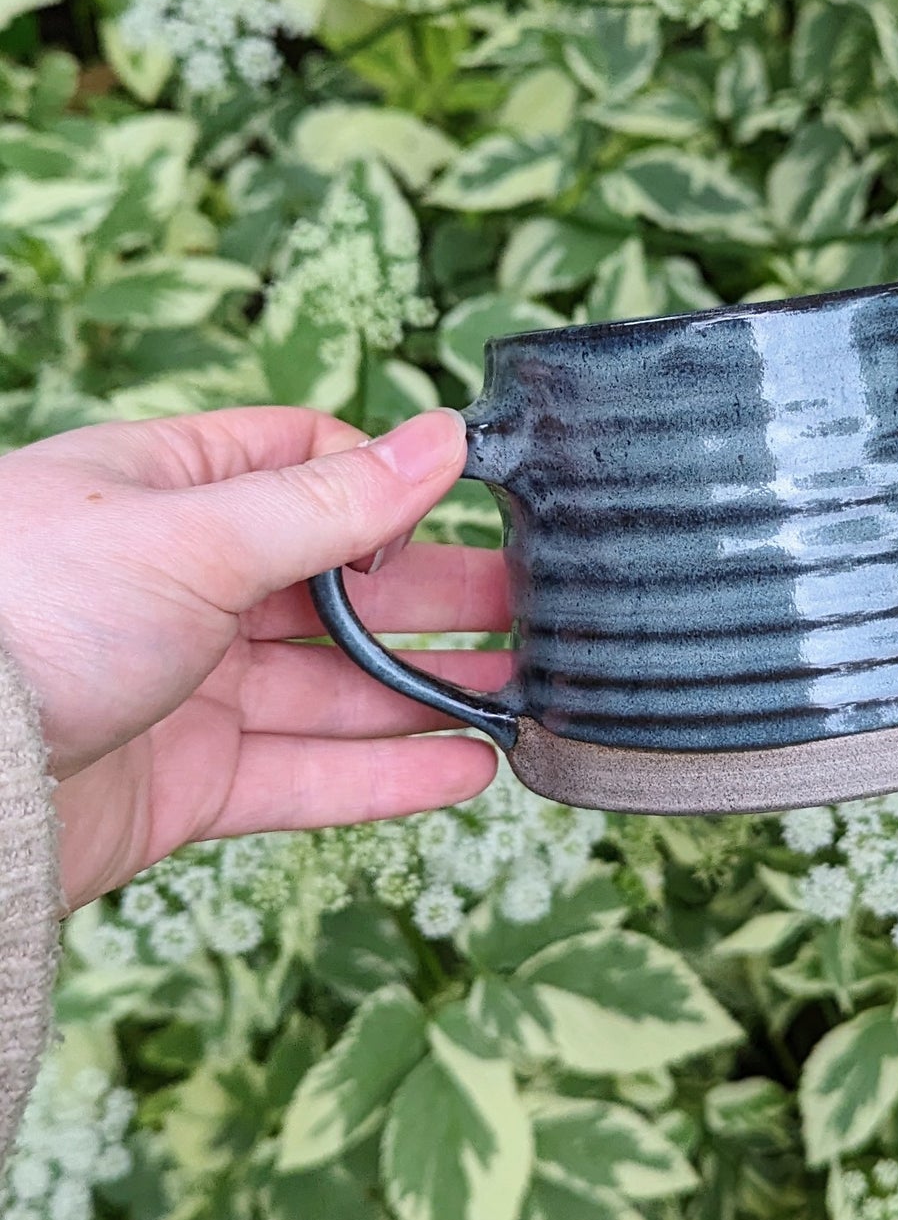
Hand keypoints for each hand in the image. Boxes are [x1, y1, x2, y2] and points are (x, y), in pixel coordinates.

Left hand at [0, 407, 509, 908]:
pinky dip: (387, 774)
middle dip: (431, 596)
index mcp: (169, 495)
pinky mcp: (187, 783)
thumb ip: (333, 502)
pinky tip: (465, 766)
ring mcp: (186, 688)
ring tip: (516, 693)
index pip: (301, 462)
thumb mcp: (197, 536)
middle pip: (335, 585)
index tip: (441, 512)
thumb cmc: (27, 613)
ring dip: (424, 690)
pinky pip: (306, 774)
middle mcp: (181, 586)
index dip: (377, 483)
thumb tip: (442, 436)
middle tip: (525, 606)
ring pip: (332, 686)